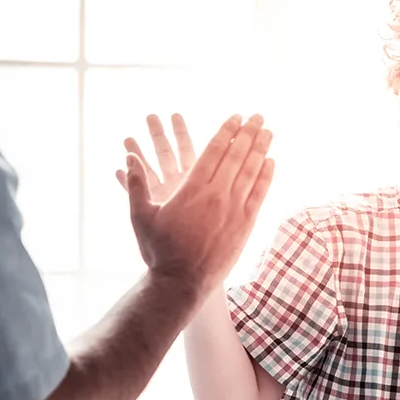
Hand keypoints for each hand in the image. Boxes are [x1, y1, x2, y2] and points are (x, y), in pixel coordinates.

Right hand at [122, 114, 275, 295]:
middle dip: (248, 133)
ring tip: (268, 132)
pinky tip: (271, 162)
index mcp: (191, 189)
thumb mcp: (140, 216)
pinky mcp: (245, 225)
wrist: (181, 282)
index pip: (213, 151)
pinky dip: (265, 176)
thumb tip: (128, 158)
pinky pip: (258, 194)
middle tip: (258, 117)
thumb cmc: (158, 250)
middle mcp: (216, 195)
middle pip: (236, 156)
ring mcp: (233, 210)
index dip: (226, 131)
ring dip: (260, 149)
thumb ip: (135, 185)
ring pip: (250, 172)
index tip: (236, 117)